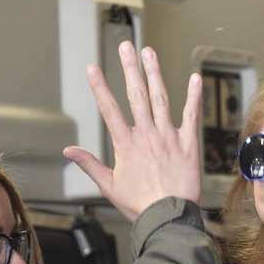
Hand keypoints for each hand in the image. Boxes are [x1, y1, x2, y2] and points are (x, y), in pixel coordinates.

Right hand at [62, 42, 202, 221]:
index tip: (92, 68)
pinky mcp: (188, 144)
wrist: (168, 217)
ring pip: (160, 99)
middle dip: (129, 68)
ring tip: (149, 52)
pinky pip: (191, 115)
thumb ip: (89, 164)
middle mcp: (147, 136)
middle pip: (136, 95)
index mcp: (126, 145)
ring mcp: (168, 137)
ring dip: (155, 73)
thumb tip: (68, 151)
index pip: (109, 109)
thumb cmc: (139, 205)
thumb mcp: (108, 186)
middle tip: (125, 46)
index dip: (99, 87)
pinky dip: (193, 96)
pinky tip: (194, 78)